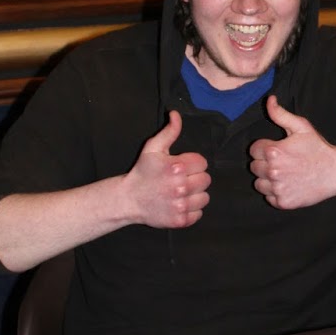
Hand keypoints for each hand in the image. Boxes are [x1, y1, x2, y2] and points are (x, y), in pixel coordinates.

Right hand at [124, 111, 209, 227]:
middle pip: (206, 180)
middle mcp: (181, 187)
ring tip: (181, 192)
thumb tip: (176, 115)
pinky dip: (192, 210)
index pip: (202, 163)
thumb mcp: (153, 148)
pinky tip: (179, 204)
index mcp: (177, 167)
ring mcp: (181, 205)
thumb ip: (169, 132)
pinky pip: (199, 213)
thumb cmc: (142, 172)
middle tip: (182, 180)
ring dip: (195, 195)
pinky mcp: (180, 220)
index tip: (182, 166)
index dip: (193, 163)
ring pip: (205, 198)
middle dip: (195, 178)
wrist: (129, 199)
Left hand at [250, 95, 335, 208]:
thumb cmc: (318, 148)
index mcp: (273, 151)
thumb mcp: (302, 127)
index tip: (278, 149)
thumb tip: (269, 100)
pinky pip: (269, 197)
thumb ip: (281, 114)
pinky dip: (276, 193)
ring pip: (259, 183)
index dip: (265, 148)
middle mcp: (273, 171)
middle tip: (283, 161)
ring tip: (285, 173)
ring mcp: (277, 189)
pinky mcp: (283, 202)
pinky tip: (289, 185)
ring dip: (267, 179)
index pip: (253, 149)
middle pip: (254, 167)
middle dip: (265, 163)